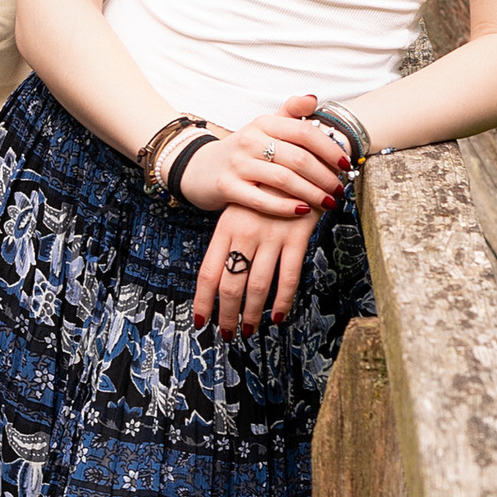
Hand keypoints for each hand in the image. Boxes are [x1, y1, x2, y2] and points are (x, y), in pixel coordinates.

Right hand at [172, 93, 345, 218]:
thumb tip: (314, 98)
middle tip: (339, 189)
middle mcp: (250, 140)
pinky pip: (262, 200)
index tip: (345, 163)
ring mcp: (237, 164)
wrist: (199, 168)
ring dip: (311, 194)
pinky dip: (285, 207)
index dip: (329, 148)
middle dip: (325, 176)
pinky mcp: (227, 187)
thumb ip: (289, 113)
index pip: (304, 131)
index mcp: (263, 123)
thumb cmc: (242, 151)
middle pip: (298, 158)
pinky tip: (301, 211)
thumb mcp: (263, 128)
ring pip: (284, 180)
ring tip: (327, 202)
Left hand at [195, 203, 322, 337]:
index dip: (203, 300)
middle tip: (227, 334)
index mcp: (225, 228)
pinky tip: (277, 316)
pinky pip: (288, 277)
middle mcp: (244, 234)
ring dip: (252, 313)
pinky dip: (283, 300)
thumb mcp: (239, 211)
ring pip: (257, 285)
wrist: (296, 161)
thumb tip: (221, 276)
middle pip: (230, 284)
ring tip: (249, 330)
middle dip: (227, 314)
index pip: (208, 271)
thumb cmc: (263, 191)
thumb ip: (230, 240)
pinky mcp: (296, 237)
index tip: (200, 321)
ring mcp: (270, 236)